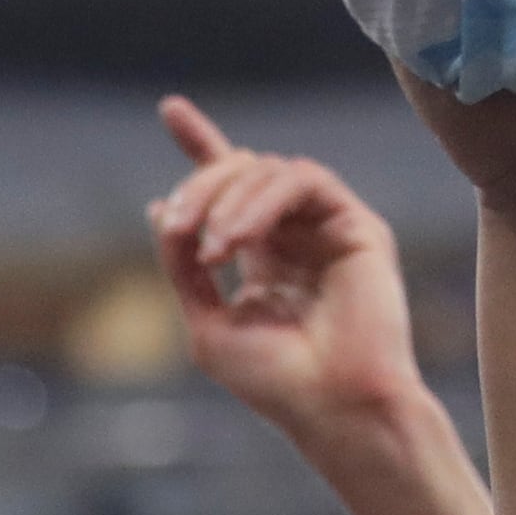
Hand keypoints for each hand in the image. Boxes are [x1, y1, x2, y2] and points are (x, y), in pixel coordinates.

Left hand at [154, 96, 431, 441]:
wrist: (331, 405)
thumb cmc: (273, 381)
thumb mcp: (207, 322)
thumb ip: (183, 266)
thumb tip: (158, 209)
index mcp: (260, 256)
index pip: (229, 188)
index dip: (200, 145)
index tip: (170, 109)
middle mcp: (293, 234)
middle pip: (239, 172)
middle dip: (199, 187)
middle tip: (176, 227)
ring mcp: (326, 226)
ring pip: (268, 171)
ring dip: (226, 200)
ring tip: (210, 250)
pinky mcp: (356, 224)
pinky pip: (303, 181)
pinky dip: (261, 202)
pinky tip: (236, 240)